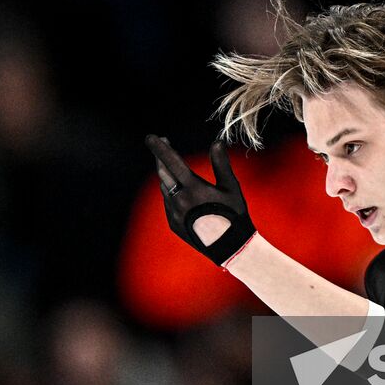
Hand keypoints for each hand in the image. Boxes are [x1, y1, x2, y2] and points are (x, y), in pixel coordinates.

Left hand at [145, 134, 256, 267]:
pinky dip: (170, 191)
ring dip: (166, 174)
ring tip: (170, 165)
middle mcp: (179, 200)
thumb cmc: (234, 214)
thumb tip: (216, 142)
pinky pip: (167, 202)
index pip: (172, 161)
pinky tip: (177, 189)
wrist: (230, 247)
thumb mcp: (230, 187)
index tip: (151, 137)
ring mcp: (174, 213)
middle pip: (163, 172)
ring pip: (165, 187)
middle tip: (163, 144)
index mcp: (193, 188)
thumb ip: (221, 163)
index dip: (160, 147)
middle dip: (161, 157)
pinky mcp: (174, 224)